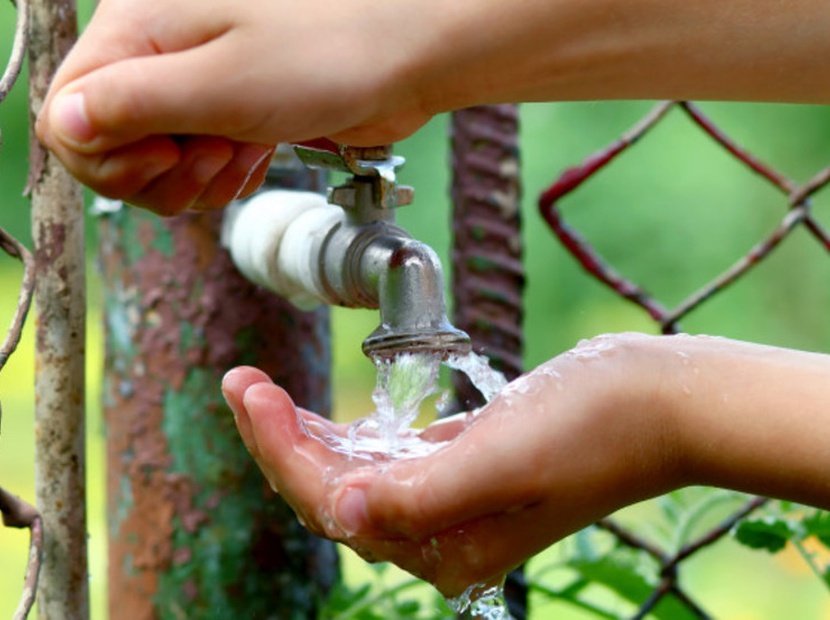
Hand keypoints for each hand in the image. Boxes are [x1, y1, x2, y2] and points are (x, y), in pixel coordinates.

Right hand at [35, 0, 436, 214]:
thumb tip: (65, 124)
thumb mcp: (222, 84)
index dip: (107, 157)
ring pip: (155, 164)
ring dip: (196, 180)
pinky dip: (222, 176)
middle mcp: (159, 54)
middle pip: (108, 146)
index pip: (68, 114)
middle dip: (155, 175)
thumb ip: (134, 103)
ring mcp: (195, 85)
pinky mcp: (229, 110)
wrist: (405, 54)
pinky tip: (255, 157)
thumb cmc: (328, 52)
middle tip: (211, 157)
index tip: (167, 155)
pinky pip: (198, 164)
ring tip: (242, 153)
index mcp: (138, 29)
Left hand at [221, 334, 675, 595]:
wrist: (661, 403)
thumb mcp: (505, 457)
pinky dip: (349, 438)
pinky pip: (387, 461)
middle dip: (279, 441)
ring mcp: (454, 500)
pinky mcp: (467, 466)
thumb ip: (421, 494)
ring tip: (263, 392)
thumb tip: (339, 512)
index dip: (280, 449)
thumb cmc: (593, 425)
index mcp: (444, 545)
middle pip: (332, 494)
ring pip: (353, 477)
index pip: (333, 502)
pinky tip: (326, 417)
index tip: (249, 388)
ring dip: (306, 437)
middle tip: (240, 380)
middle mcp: (443, 534)